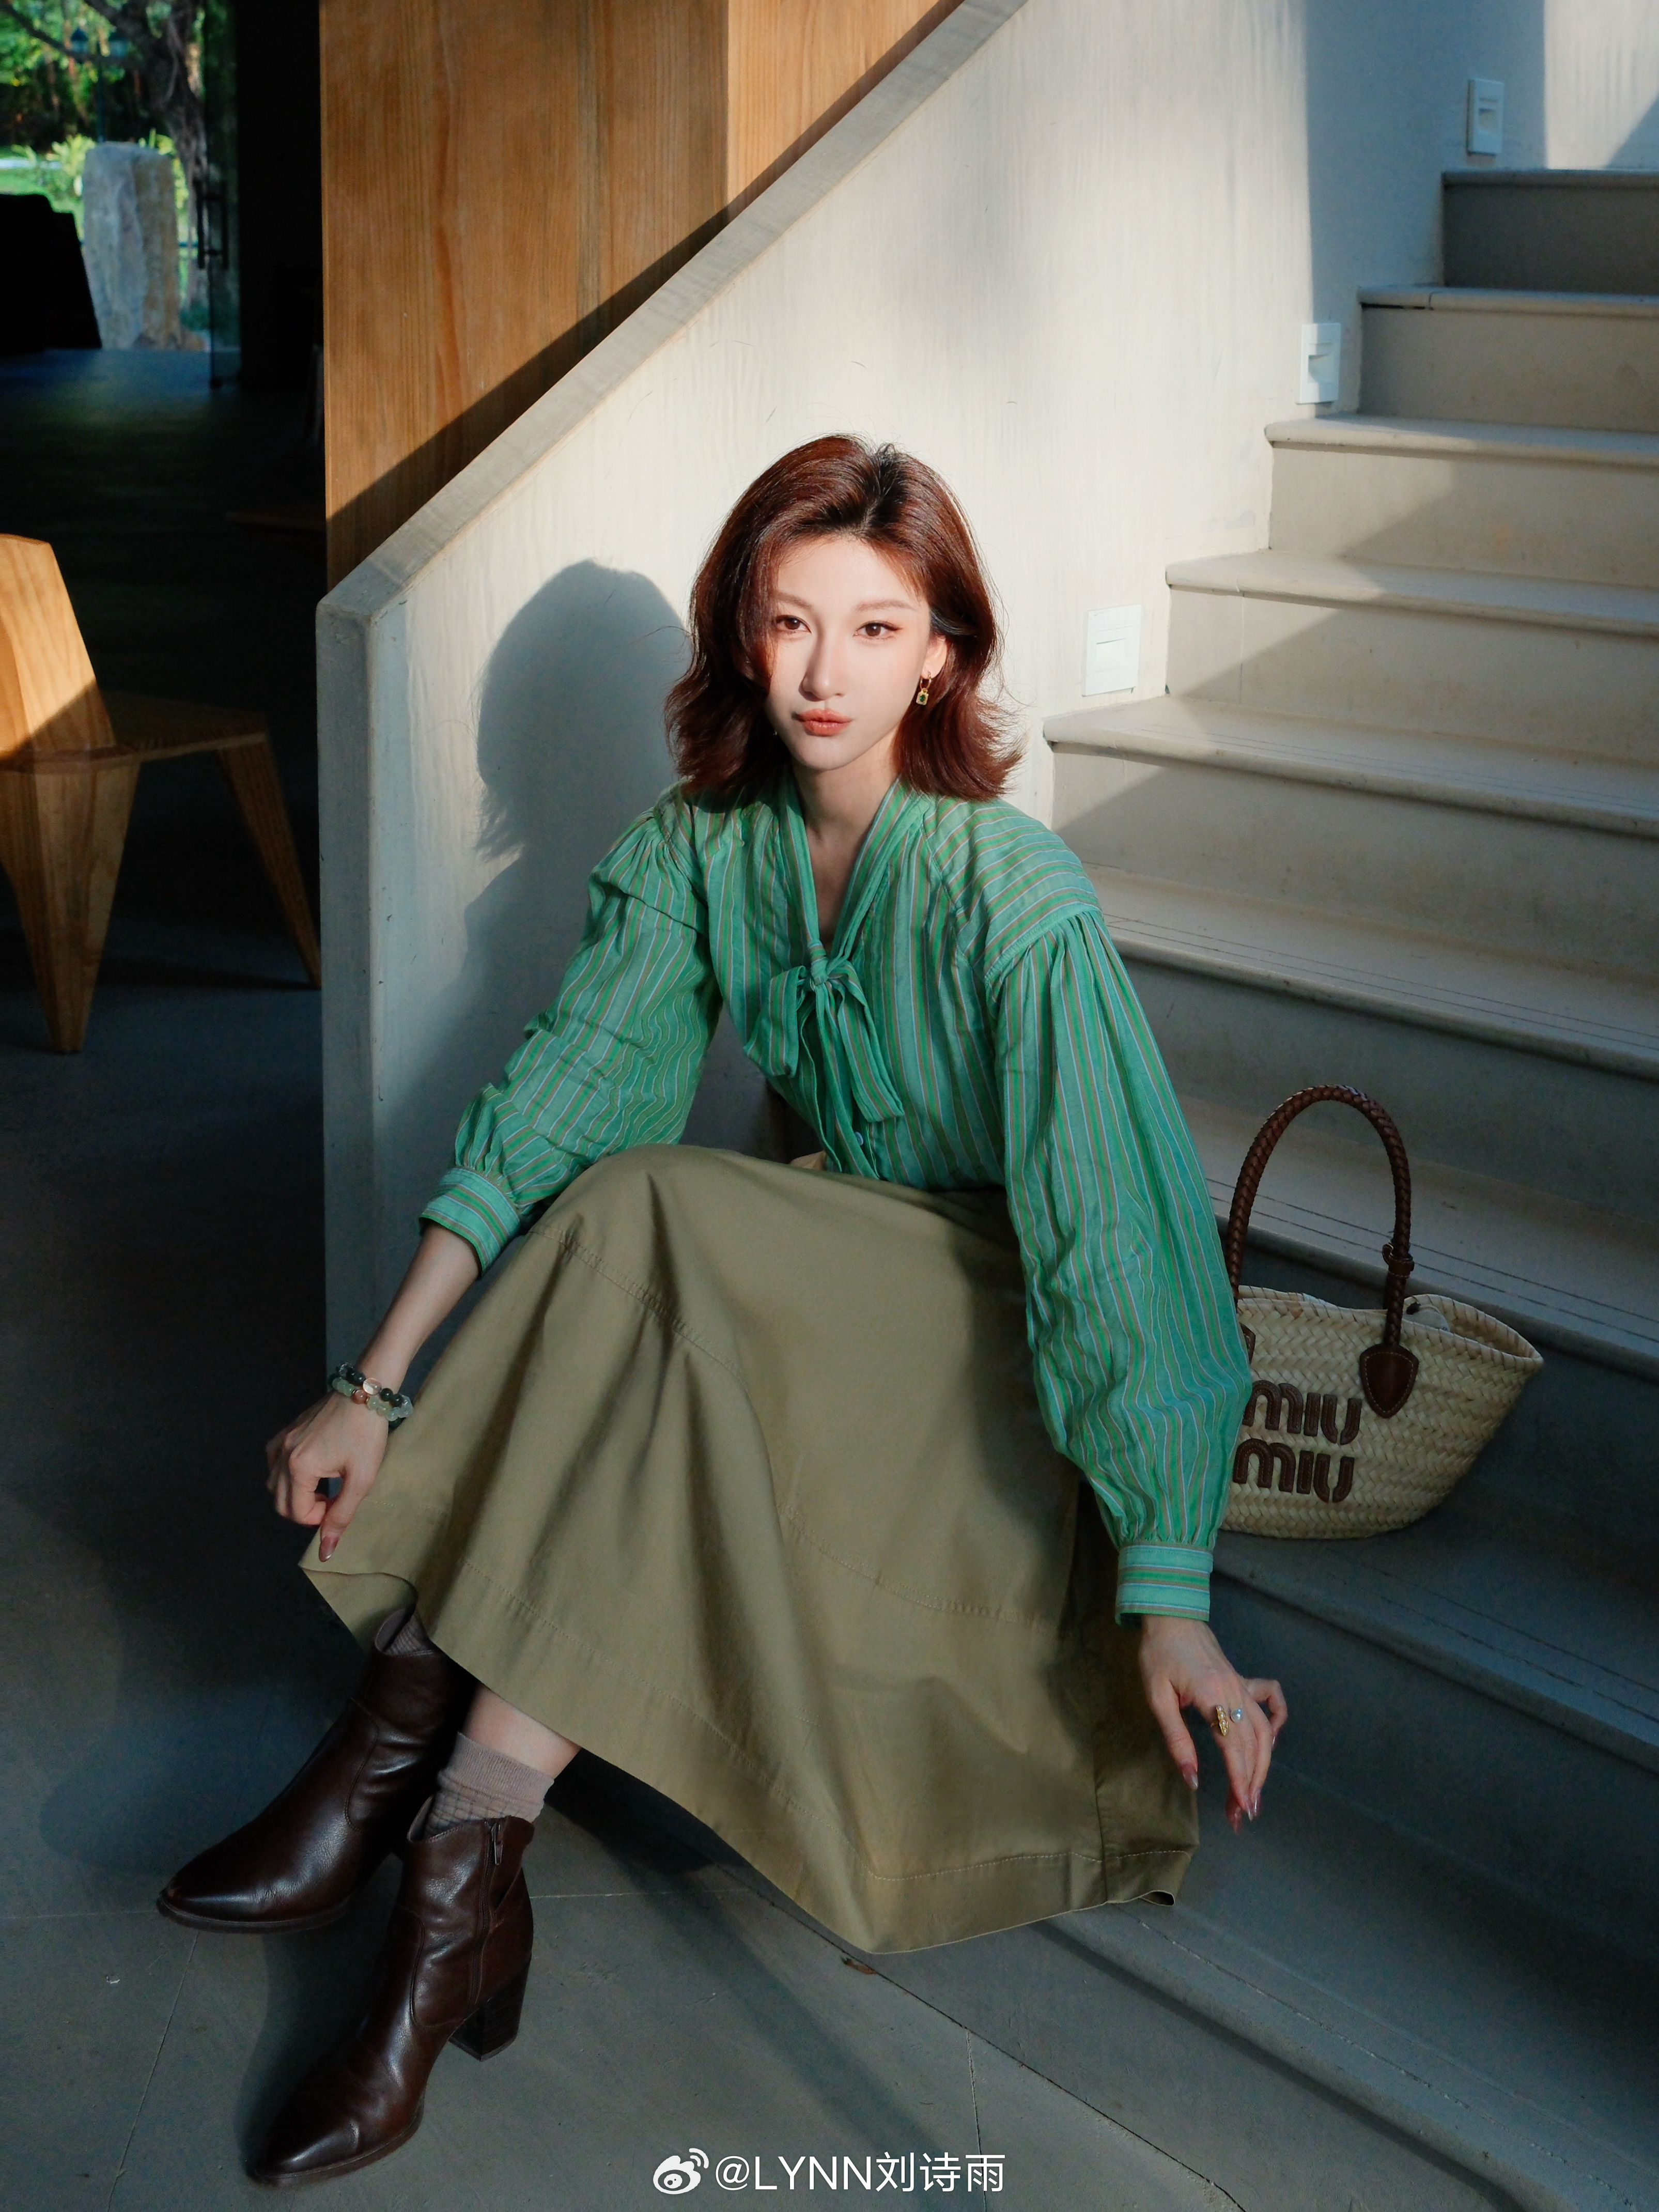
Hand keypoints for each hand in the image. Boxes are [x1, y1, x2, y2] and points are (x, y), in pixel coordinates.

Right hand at [266, 1391, 391, 1562]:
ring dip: (296, 1494)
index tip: (340, 1503)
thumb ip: (341, 1516)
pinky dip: (288, 1476)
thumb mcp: (361, 1479)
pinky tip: (310, 1470)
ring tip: (324, 1484)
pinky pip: (274, 1464)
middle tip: (333, 1498)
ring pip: (274, 1486)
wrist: (365, 1393)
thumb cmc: (367, 1435)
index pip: (296, 1513)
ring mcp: (280, 1442)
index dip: (319, 1518)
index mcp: (299, 1468)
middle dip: (306, 1510)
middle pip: (281, 1503)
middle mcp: (282, 1455)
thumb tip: (325, 1552)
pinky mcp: (285, 1433)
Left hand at [1138, 1615, 1286, 1831]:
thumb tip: (1192, 1779)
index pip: (1233, 1747)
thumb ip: (1176, 1739)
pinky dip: (1277, 1721)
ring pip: (1264, 1730)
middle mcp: (1234, 1693)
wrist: (1171, 1616)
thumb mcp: (1157, 1698)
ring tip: (1254, 1793)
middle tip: (1243, 1813)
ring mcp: (1242, 1685)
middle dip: (1251, 1782)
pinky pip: (1271, 1700)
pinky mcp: (1242, 1680)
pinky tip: (1271, 1742)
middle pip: (1252, 1745)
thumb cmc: (1158, 1655)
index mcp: (1212, 1697)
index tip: (1242, 1807)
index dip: (1240, 1779)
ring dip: (1263, 1764)